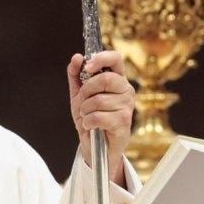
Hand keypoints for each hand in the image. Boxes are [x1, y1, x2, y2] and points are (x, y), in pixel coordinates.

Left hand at [68, 50, 134, 184]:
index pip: (116, 59)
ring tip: (87, 117)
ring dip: (85, 110)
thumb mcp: (79, 95)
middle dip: (86, 91)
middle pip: (105, 79)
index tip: (87, 66)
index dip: (101, 58)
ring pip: (98, 100)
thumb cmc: (91, 118)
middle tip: (82, 102)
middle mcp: (126, 90)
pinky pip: (98, 116)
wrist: (95, 145)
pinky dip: (88, 122)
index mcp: (117, 80)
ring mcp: (127, 106)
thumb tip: (76, 58)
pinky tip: (91, 126)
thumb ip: (76, 76)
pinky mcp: (123, 122)